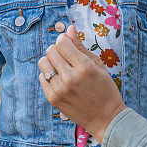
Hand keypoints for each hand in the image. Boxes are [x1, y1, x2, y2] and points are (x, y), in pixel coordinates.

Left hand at [38, 25, 126, 142]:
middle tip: (67, 58)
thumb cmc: (105, 89)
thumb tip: (69, 28)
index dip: (65, 41)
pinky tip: (61, 80)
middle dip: (58, 50)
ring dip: (51, 62)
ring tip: (62, 68)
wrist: (105, 118)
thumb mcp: (98, 65)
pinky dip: (49, 75)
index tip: (69, 45)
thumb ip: (81, 46)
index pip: (62, 42)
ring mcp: (59, 89)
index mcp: (84, 67)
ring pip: (43, 63)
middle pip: (51, 51)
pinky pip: (41, 77)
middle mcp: (70, 78)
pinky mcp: (52, 98)